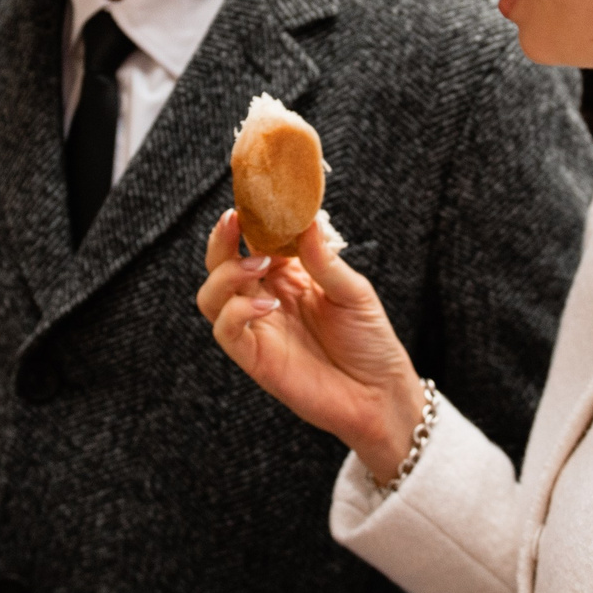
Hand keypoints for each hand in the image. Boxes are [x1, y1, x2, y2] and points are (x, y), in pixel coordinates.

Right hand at [197, 210, 427, 480]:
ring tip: (258, 264)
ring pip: (211, 296)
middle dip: (221, 240)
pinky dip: (237, 312)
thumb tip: (306, 219)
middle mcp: (265, 298)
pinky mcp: (254, 358)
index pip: (253, 242)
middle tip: (235, 220)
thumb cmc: (370, 341)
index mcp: (288, 276)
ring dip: (225, 273)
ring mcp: (257, 328)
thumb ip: (325, 260)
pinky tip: (268, 305)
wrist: (380, 394)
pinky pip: (226, 331)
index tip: (248, 198)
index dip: (246, 220)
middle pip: (221, 264)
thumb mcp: (354, 292)